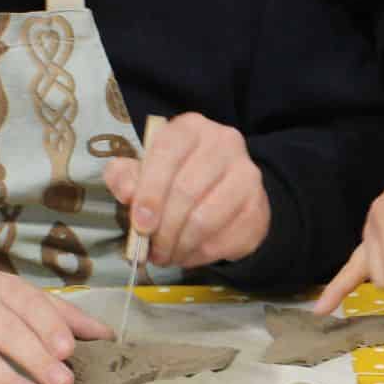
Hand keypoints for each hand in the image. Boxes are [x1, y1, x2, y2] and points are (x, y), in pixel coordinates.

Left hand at [101, 113, 270, 269]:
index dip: (149, 192)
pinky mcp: (258, 208)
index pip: (166, 153)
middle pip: (186, 191)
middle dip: (163, 229)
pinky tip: (189, 254)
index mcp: (190, 128)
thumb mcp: (143, 171)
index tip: (140, 225)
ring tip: (167, 255)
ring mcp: (247, 175)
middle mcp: (224, 143)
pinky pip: (224, 239)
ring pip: (204, 219)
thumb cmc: (175, 178)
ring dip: (179, 246)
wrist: (224, 194)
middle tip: (151, 251)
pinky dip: (200, 254)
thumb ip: (125, 177)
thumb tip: (127, 193)